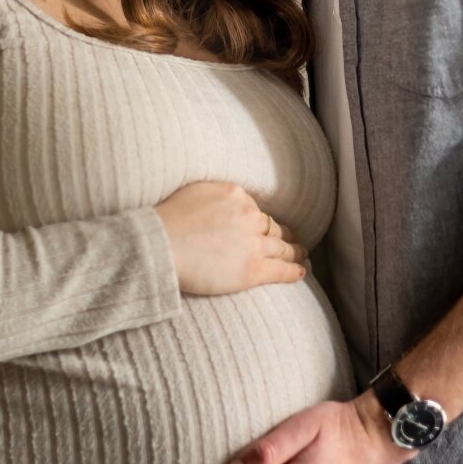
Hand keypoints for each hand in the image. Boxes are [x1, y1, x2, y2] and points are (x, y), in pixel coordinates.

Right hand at [155, 181, 305, 295]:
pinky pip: (281, 270)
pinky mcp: (253, 270)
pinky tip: (301, 271)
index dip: (260, 222)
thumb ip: (214, 194)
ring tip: (301, 254)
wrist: (161, 246)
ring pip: (282, 248)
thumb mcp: (194, 192)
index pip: (255, 210)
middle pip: (273, 228)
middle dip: (285, 234)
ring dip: (294, 251)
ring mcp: (254, 244)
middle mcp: (250, 217)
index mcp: (237, 196)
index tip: (263, 228)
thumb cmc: (168, 220)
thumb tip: (222, 201)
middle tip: (294, 240)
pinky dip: (294, 271)